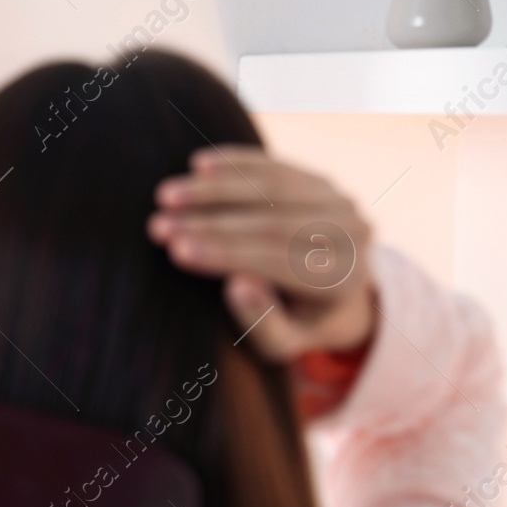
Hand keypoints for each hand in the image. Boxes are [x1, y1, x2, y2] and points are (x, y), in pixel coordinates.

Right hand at [147, 146, 376, 361]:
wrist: (340, 296)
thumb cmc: (297, 323)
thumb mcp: (282, 343)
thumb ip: (262, 321)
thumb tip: (236, 283)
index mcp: (341, 279)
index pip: (274, 259)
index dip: (222, 253)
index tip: (174, 250)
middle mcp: (350, 235)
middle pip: (270, 220)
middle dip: (207, 222)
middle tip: (156, 225)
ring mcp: (339, 203)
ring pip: (270, 187)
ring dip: (214, 189)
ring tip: (166, 195)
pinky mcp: (321, 182)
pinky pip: (274, 167)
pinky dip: (236, 163)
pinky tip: (198, 163)